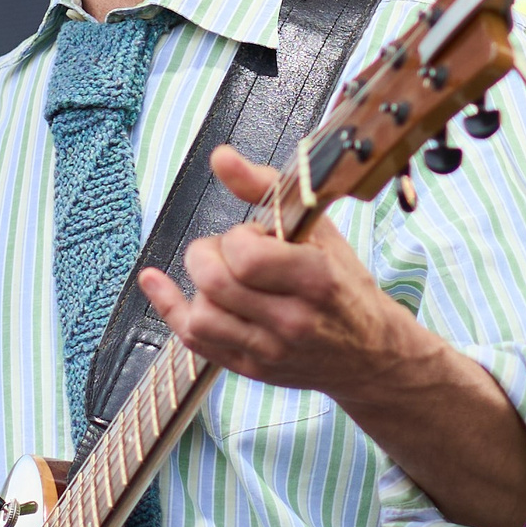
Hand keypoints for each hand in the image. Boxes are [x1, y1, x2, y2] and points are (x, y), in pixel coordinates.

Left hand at [137, 144, 420, 397]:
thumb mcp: (319, 230)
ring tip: (222, 275)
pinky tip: (154, 281)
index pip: (247, 256)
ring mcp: (270, 351)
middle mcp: (292, 321)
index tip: (254, 236)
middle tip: (227, 250)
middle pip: (215, 283)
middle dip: (207, 254)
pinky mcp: (252, 369)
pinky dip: (168, 306)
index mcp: (316, 280)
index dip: (238, 237)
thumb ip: (266, 189)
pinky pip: (195, 340)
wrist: (370, 353)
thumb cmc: (343, 284)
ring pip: (201, 316)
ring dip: (199, 285)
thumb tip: (221, 157)